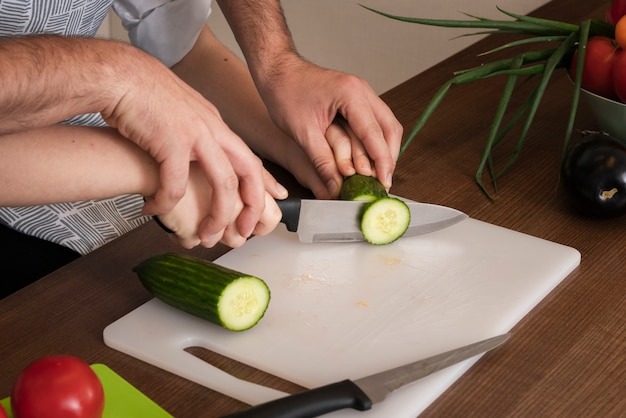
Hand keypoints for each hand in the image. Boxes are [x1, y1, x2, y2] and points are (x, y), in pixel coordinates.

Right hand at [101, 51, 285, 242]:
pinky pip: (176, 184)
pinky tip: (153, 209)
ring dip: (217, 215)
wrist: (119, 74)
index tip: (278, 197)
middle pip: (247, 171)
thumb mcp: (182, 111)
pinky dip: (166, 203)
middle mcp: (212, 128)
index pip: (250, 157)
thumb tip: (197, 151)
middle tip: (244, 231)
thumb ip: (195, 131)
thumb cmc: (142, 94)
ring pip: (222, 183)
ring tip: (205, 234)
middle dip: (251, 206)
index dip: (266, 181)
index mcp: (215, 124)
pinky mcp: (171, 141)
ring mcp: (194, 134)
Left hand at [257, 56, 402, 196]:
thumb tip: (334, 188)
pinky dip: (375, 141)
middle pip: (390, 128)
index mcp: (351, 94)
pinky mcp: (356, 98)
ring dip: (384, 150)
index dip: (382, 162)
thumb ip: (322, 162)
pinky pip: (375, 121)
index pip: (375, 134)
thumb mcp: (302, 133)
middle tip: (383, 182)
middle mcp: (362, 90)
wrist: (277, 71)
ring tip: (378, 174)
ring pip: (386, 125)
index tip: (384, 184)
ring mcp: (361, 92)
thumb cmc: (285, 93)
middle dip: (389, 158)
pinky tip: (369, 158)